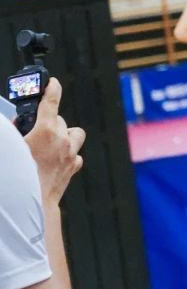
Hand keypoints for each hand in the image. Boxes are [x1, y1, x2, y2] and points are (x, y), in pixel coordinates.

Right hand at [22, 79, 85, 204]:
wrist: (30, 205)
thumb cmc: (15, 177)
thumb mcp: (10, 148)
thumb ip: (14, 132)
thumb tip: (16, 125)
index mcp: (46, 131)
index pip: (51, 101)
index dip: (51, 88)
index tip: (52, 82)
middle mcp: (62, 140)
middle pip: (59, 120)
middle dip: (47, 123)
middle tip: (32, 132)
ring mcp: (70, 154)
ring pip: (73, 134)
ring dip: (64, 135)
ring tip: (50, 143)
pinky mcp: (73, 167)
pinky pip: (75, 154)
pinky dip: (67, 154)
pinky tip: (55, 160)